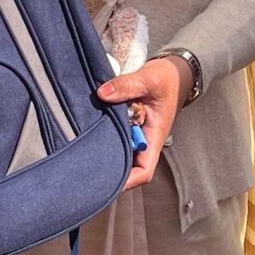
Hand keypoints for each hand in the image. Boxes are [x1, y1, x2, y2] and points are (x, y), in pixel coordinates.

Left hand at [97, 56, 186, 190]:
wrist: (173, 72)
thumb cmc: (167, 79)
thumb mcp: (148, 79)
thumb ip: (126, 85)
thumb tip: (102, 93)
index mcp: (154, 136)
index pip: (144, 170)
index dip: (128, 180)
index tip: (107, 181)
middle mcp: (144, 140)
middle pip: (126, 166)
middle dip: (108, 168)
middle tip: (84, 164)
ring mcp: (135, 134)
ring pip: (118, 150)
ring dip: (103, 148)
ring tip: (82, 146)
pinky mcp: (126, 125)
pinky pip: (113, 135)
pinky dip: (102, 134)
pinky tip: (88, 127)